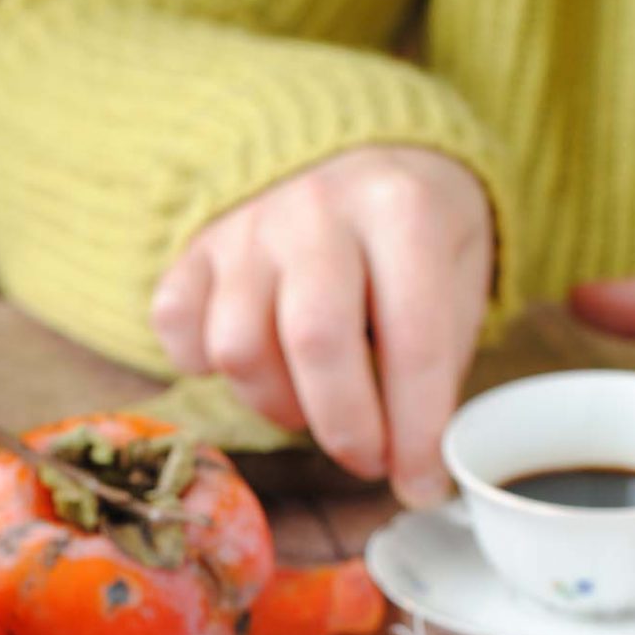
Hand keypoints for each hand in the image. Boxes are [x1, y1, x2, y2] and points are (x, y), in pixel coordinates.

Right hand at [151, 146, 493, 505]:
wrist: (353, 149)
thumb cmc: (412, 233)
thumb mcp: (458, 275)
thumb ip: (440, 363)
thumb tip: (417, 472)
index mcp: (402, 209)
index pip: (412, 340)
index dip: (416, 431)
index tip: (420, 485)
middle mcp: (319, 209)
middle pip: (316, 342)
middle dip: (346, 427)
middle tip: (367, 459)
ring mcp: (249, 226)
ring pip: (238, 346)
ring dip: (277, 404)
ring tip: (311, 404)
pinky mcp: (198, 247)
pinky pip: (176, 326)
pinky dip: (202, 364)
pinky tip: (250, 366)